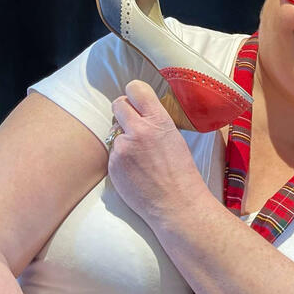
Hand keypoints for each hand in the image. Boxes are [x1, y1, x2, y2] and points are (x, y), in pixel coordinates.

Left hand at [108, 80, 207, 225]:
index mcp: (159, 121)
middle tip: (132, 123)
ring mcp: (123, 148)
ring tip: (141, 158)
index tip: (135, 99)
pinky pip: (113, 153)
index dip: (134, 93)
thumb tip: (139, 113)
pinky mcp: (113, 165)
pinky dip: (121, 159)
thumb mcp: (174, 137)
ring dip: (123, 139)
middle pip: (119, 104)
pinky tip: (135, 170)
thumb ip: (155, 122)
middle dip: (124, 111)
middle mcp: (138, 131)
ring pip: (115, 132)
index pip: (136, 89)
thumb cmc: (181, 173)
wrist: (176, 204)